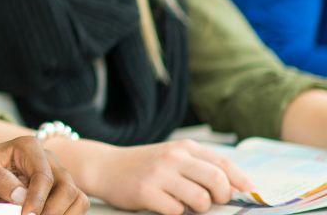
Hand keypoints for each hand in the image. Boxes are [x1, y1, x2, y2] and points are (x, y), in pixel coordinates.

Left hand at [0, 136, 86, 214]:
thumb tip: (20, 195)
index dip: (37, 200)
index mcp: (27, 147)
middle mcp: (46, 159)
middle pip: (67, 188)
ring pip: (77, 198)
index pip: (43, 176)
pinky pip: (75, 207)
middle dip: (53, 211)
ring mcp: (55, 176)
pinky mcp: (57, 193)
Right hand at [92, 139, 251, 214]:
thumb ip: (199, 166)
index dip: (242, 181)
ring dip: (198, 208)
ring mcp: (159, 174)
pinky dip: (175, 212)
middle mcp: (173, 157)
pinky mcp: (146, 191)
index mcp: (184, 147)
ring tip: (185, 203)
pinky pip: (176, 211)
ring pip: (200, 199)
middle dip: (222, 197)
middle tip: (214, 202)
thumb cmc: (145, 166)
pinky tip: (164, 204)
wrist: (105, 167)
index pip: (224, 164)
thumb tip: (236, 188)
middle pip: (217, 181)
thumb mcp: (172, 157)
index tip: (251, 193)